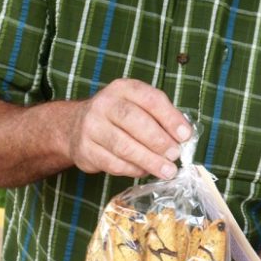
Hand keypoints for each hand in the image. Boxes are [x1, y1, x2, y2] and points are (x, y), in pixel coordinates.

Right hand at [68, 79, 191, 179]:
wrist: (75, 125)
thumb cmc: (118, 117)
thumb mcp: (137, 105)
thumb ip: (160, 117)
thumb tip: (184, 137)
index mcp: (123, 89)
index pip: (150, 99)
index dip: (170, 118)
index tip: (185, 135)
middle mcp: (104, 104)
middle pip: (134, 121)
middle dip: (159, 141)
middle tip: (175, 155)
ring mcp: (91, 127)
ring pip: (123, 146)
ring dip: (149, 160)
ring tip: (167, 170)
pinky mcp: (85, 150)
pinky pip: (113, 163)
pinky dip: (133, 170)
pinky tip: (145, 171)